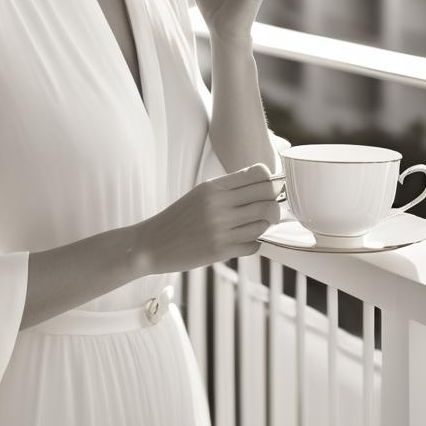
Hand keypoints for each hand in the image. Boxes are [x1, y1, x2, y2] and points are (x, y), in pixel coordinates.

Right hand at [135, 163, 284, 274]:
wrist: (151, 244)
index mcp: (213, 188)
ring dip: (264, 225)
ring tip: (253, 225)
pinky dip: (254, 243)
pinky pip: (254, 244)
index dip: (270, 181)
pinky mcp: (221, 250)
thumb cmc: (177, 219)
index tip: (268, 189)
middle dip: (273, 203)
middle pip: (267, 197)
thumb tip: (263, 184)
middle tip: (267, 209)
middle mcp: (218, 205)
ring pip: (264, 222)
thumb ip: (228, 188)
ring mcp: (221, 229)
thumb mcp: (200, 194)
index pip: (258, 175)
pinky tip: (243, 240)